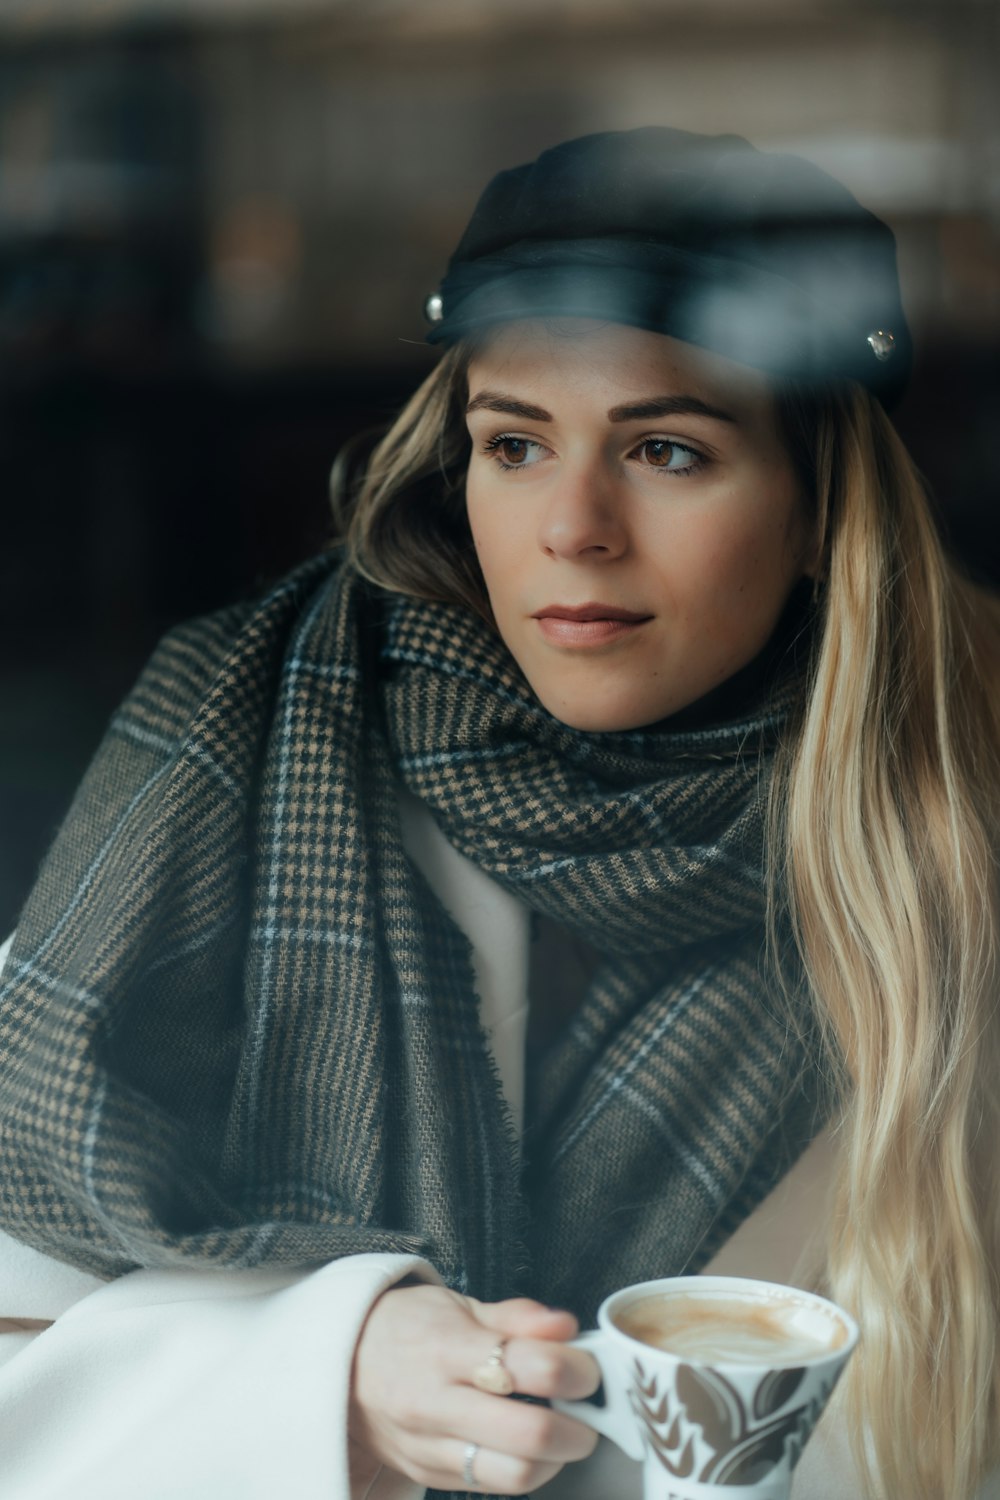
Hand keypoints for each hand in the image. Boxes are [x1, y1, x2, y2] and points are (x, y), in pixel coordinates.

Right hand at [349, 1282, 600, 1492]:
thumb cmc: (402, 1326)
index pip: (531, 1368)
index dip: (577, 1370)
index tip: (588, 1368)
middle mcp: (436, 1403)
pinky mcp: (429, 1475)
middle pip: (531, 1435)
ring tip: (562, 1432)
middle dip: (580, 1427)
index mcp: (446, 1349)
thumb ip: (515, 1316)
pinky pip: (490, 1485)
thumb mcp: (456, 1303)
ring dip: (556, 1458)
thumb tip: (565, 1327)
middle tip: (589, 1410)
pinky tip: (527, 1445)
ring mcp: (431, 1447)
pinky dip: (522, 1469)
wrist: (338, 1362)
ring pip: (515, 1475)